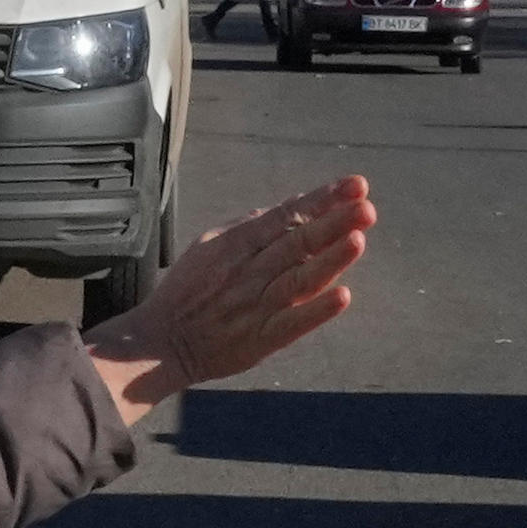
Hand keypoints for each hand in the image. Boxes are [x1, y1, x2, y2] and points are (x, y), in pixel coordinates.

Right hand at [86, 176, 371, 424]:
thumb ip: (249, 227)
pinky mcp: (259, 339)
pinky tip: (342, 297)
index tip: (357, 186)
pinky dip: (316, 310)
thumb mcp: (210, 246)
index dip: (322, 200)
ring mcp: (256, 305)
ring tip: (358, 239)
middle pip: (298, 242)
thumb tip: (287, 208)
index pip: (288, 216)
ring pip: (298, 277)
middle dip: (333, 222)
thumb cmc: (188, 292)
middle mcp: (250, 270)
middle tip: (366, 207)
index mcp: (239, 244)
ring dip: (329, 259)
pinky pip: (291, 323)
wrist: (159, 342)